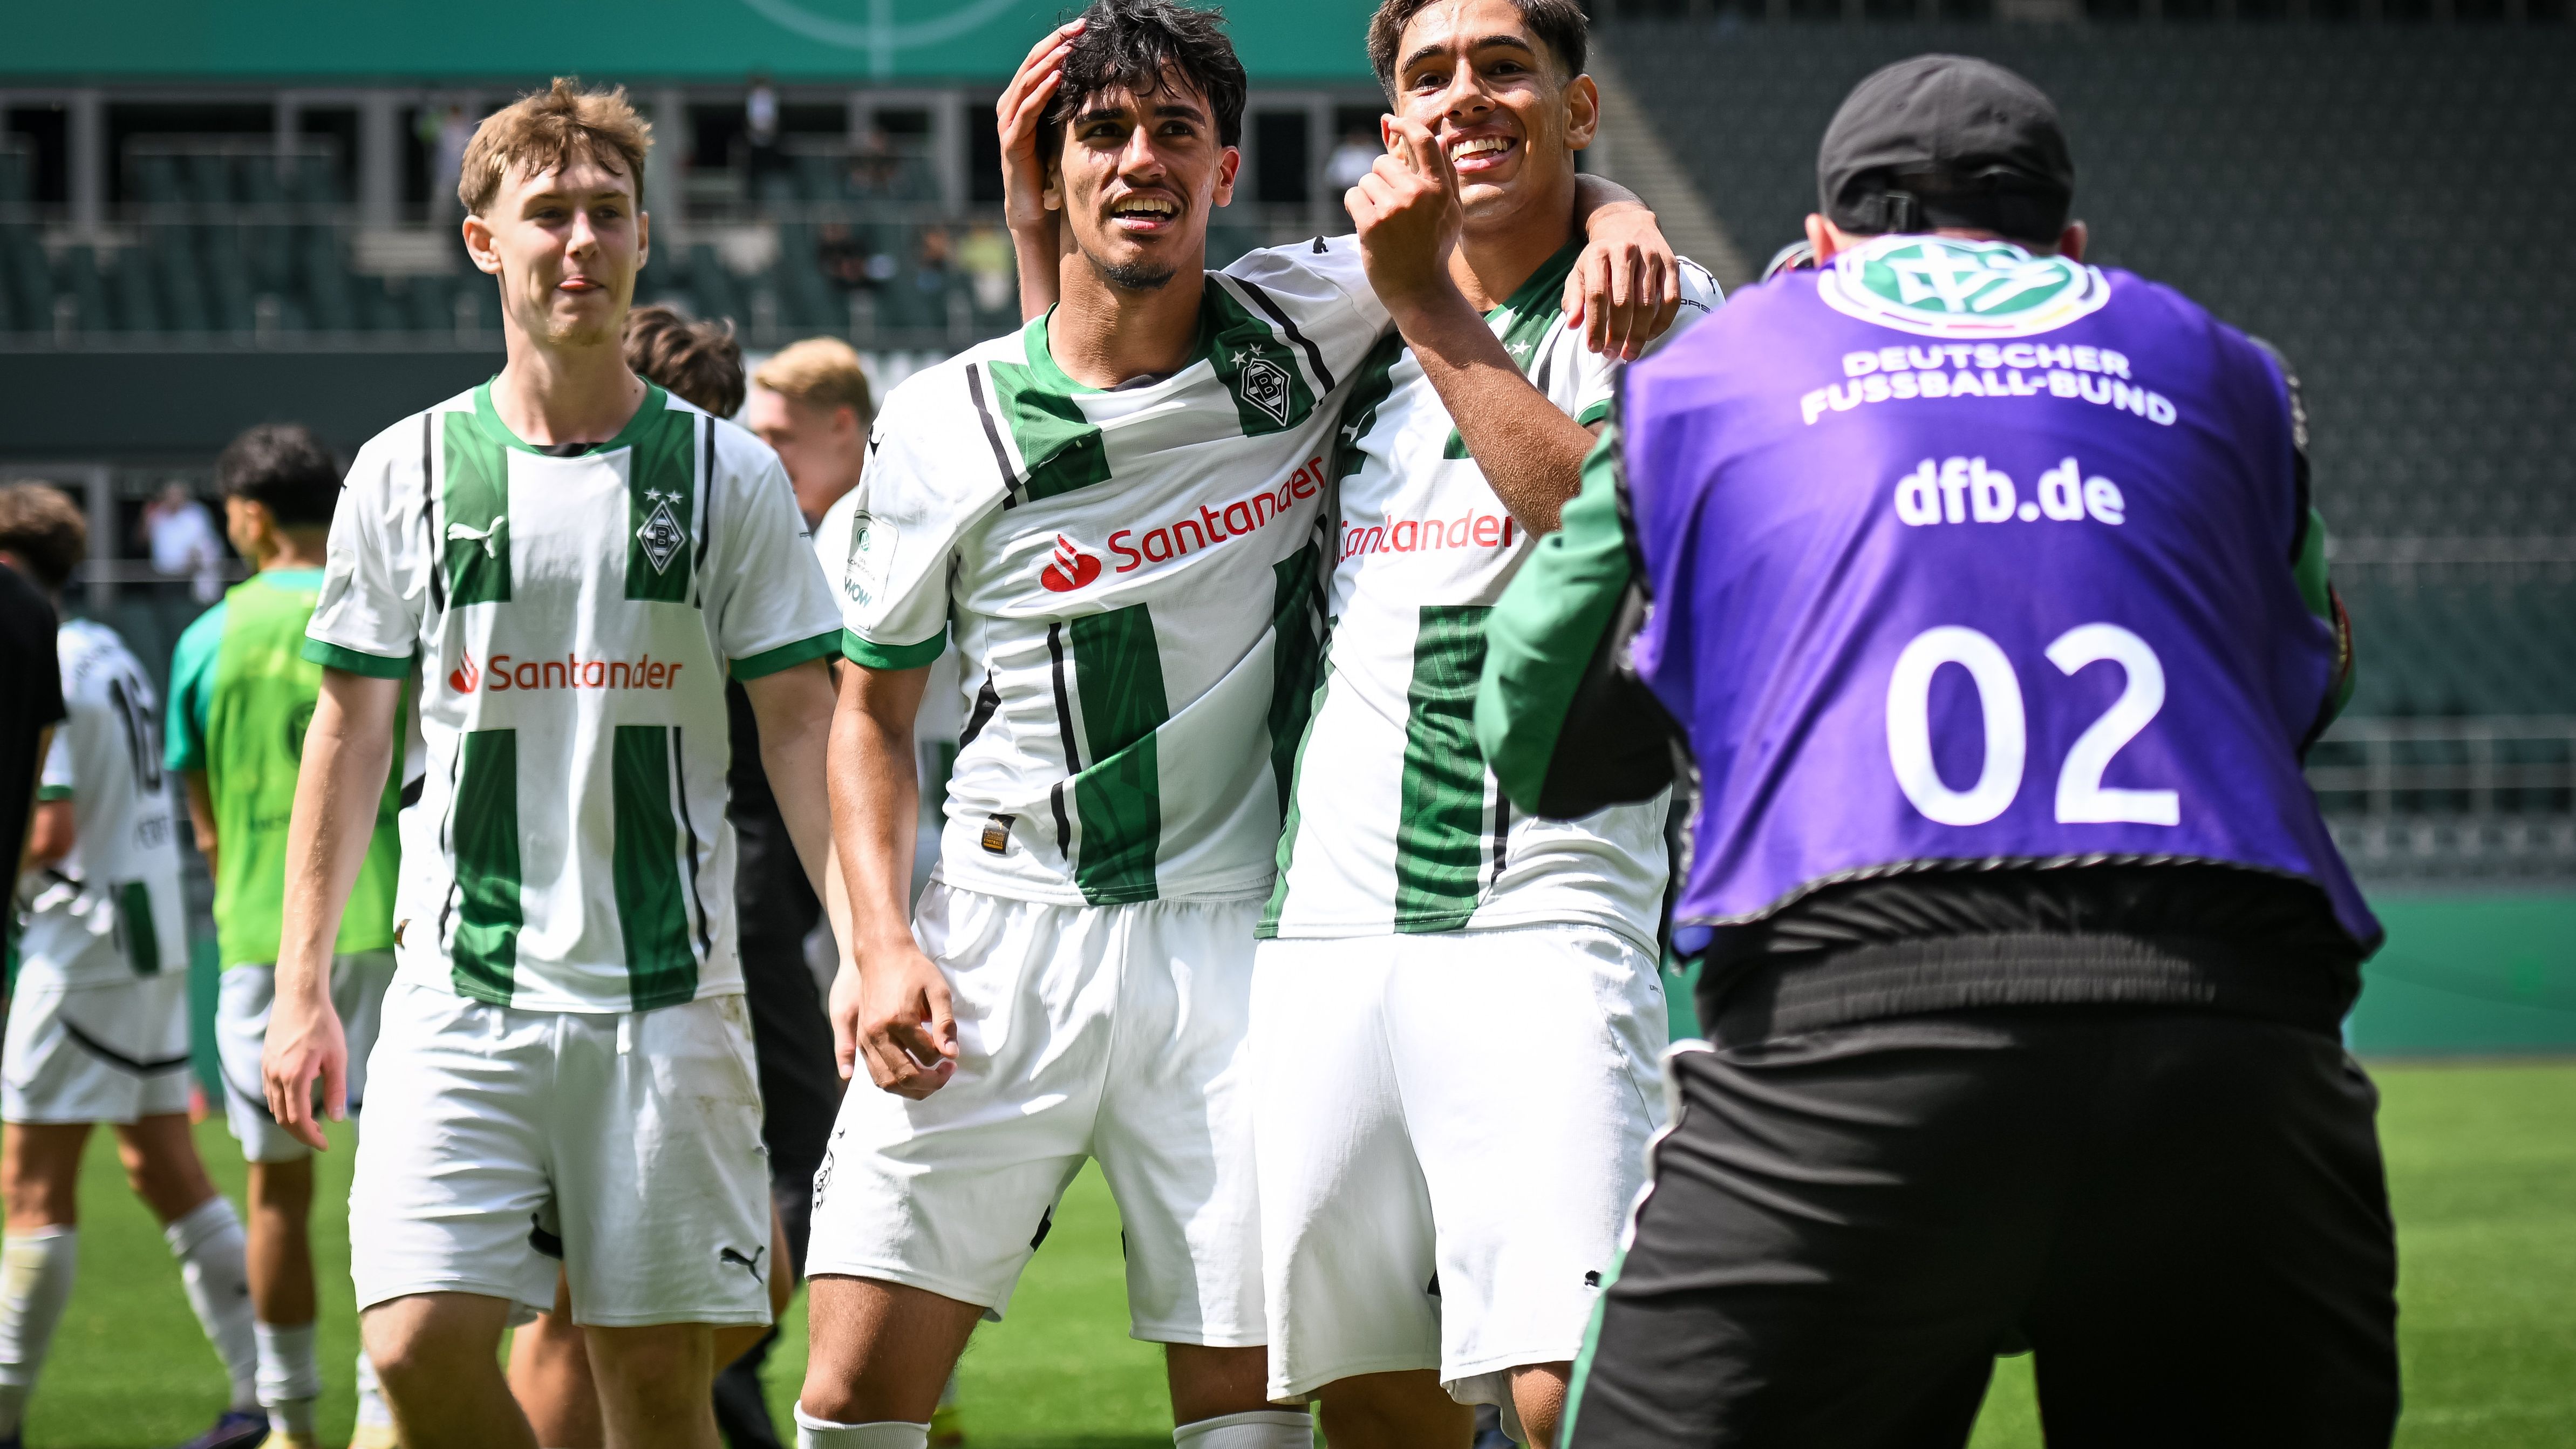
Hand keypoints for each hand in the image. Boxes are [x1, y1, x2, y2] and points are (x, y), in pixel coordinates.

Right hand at [261, 986, 347, 1151]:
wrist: (298, 997)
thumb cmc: (322, 1025)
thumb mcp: (337, 1058)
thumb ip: (336, 1089)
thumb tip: (337, 1118)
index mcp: (294, 1077)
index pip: (297, 1120)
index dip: (310, 1137)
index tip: (324, 1144)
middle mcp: (275, 1076)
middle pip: (282, 1118)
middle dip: (301, 1133)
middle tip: (320, 1139)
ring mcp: (267, 1069)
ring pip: (274, 1106)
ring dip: (290, 1120)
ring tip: (312, 1124)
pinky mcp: (265, 1062)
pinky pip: (270, 1092)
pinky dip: (282, 1105)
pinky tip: (297, 1103)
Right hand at [839, 939, 959, 1099]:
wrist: (881, 954)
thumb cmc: (913, 970)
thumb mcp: (938, 990)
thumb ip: (945, 1023)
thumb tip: (951, 1054)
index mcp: (899, 1019)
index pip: (927, 1055)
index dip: (944, 1060)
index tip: (953, 1057)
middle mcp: (878, 1032)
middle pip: (905, 1075)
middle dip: (931, 1082)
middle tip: (946, 1073)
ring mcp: (866, 1038)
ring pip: (886, 1081)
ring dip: (911, 1089)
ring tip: (930, 1080)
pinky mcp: (860, 1039)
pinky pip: (874, 1073)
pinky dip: (894, 1083)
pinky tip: (911, 1076)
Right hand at [997, 20, 1080, 241]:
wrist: (1034, 207)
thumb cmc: (1050, 168)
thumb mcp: (1061, 129)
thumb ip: (1068, 105)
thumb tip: (1098, 80)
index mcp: (1022, 99)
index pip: (1040, 59)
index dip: (1060, 41)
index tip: (1083, 26)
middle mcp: (1011, 105)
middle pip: (1032, 63)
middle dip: (1056, 43)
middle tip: (1079, 27)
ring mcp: (1009, 123)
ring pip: (1027, 82)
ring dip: (1049, 61)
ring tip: (1069, 47)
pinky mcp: (1012, 141)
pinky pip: (1026, 111)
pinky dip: (1040, 92)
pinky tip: (1057, 77)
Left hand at [1349, 116, 1465, 324]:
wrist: (1420, 290)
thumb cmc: (1434, 249)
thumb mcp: (1451, 211)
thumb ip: (1445, 173)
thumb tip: (1439, 136)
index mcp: (1439, 189)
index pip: (1422, 141)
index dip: (1404, 125)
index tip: (1392, 122)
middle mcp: (1417, 195)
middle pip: (1382, 162)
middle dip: (1381, 179)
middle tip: (1390, 206)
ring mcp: (1393, 209)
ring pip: (1365, 180)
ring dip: (1368, 197)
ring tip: (1383, 221)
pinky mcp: (1371, 224)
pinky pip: (1352, 196)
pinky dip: (1355, 208)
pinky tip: (1368, 226)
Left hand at [1563, 205, 1679, 360]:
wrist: (1628, 224)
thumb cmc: (1600, 257)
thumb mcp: (1580, 271)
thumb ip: (1574, 297)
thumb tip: (1573, 325)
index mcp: (1599, 254)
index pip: (1596, 295)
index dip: (1595, 324)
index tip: (1594, 348)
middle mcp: (1626, 252)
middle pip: (1623, 301)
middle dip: (1618, 333)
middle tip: (1613, 355)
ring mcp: (1651, 257)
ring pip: (1648, 303)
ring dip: (1639, 333)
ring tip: (1630, 353)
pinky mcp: (1671, 263)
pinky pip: (1671, 298)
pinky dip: (1662, 321)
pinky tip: (1651, 336)